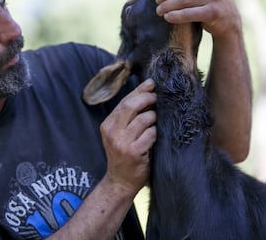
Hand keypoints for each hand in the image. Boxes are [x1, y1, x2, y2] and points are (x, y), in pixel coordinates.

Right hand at [100, 79, 156, 193]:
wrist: (120, 181)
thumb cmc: (123, 155)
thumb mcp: (119, 134)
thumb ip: (128, 117)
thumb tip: (146, 93)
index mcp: (107, 125)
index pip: (123, 101)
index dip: (139, 91)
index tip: (151, 84)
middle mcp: (112, 132)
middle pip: (131, 105)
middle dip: (147, 98)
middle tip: (158, 97)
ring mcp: (122, 142)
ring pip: (144, 119)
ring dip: (154, 117)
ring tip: (157, 121)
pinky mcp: (133, 151)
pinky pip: (151, 134)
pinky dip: (157, 132)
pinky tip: (157, 136)